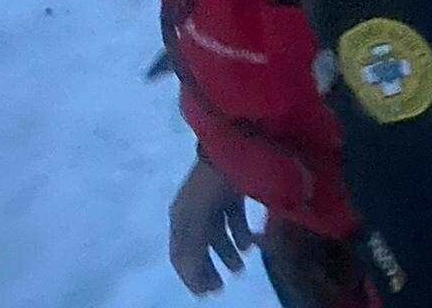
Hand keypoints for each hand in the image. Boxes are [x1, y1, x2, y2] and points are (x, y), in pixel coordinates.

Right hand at [169, 155, 254, 294]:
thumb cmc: (212, 182)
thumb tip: (190, 272)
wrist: (233, 139)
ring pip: (218, 233)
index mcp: (181, 216)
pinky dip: (241, 232)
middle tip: (221, 286)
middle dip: (209, 266)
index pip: (180, 254)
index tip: (204, 293)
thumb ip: (193, 246)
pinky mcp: (232, 190)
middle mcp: (194, 209)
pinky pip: (234, 218)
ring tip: (240, 267)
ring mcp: (214, 199)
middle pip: (199, 245)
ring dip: (227, 252)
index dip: (191, 275)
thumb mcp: (198, 217)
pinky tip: (251, 244)